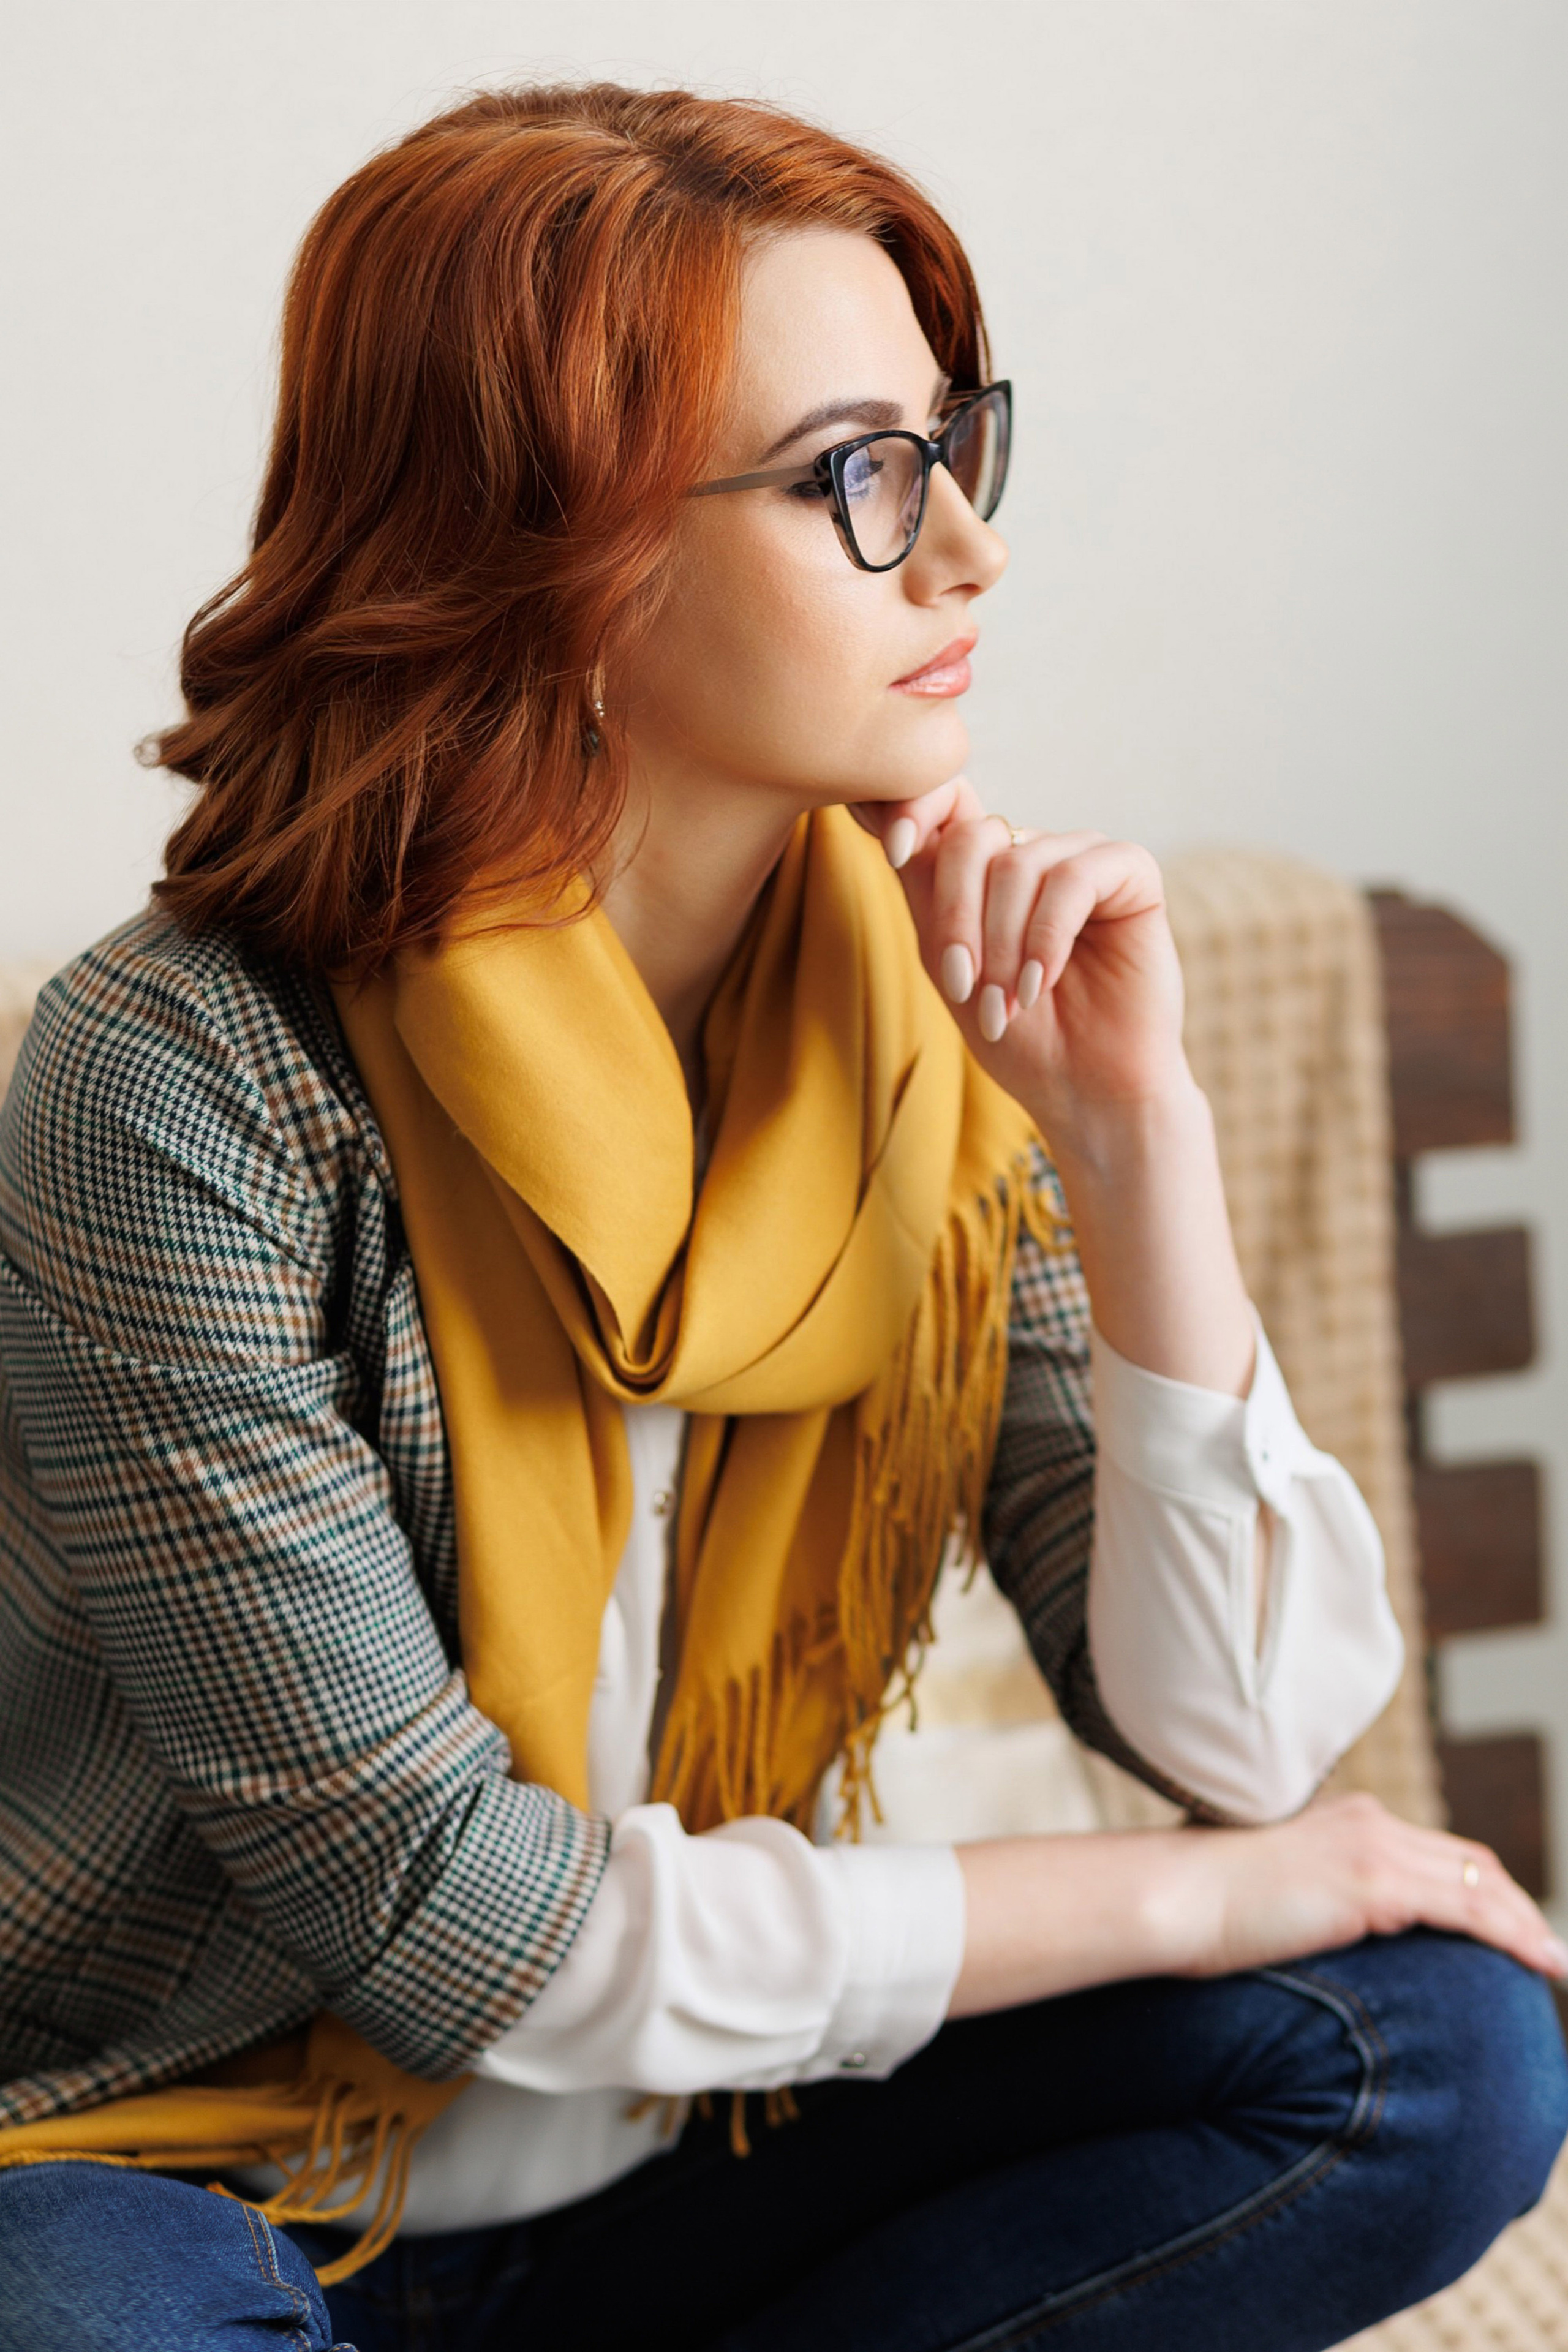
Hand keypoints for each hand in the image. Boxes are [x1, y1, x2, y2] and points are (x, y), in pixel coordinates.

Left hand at [852, 776, 1186, 1153]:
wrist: (1085, 1091)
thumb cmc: (1017, 1036)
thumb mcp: (949, 961)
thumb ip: (922, 887)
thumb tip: (869, 806)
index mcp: (986, 868)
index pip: (945, 799)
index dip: (913, 807)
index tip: (894, 851)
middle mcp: (1033, 851)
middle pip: (972, 838)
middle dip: (958, 919)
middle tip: (967, 987)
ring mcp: (1082, 857)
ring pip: (1018, 865)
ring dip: (1003, 945)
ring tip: (1008, 1004)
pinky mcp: (1131, 874)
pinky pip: (1073, 877)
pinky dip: (1046, 936)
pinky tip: (1042, 982)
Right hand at [1171, 1794, 1567, 1982]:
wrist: (1172, 1895)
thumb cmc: (1202, 1903)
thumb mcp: (1271, 1889)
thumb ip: (1312, 1896)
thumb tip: (1322, 1932)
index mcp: (1346, 1821)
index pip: (1436, 1852)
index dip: (1483, 1891)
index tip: (1510, 1929)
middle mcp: (1368, 1823)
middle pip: (1470, 1863)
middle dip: (1517, 1908)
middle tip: (1546, 1951)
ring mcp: (1371, 1849)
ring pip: (1480, 1885)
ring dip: (1527, 1926)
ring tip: (1556, 1963)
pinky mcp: (1371, 1883)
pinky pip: (1466, 1910)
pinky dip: (1513, 1935)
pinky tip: (1539, 1961)